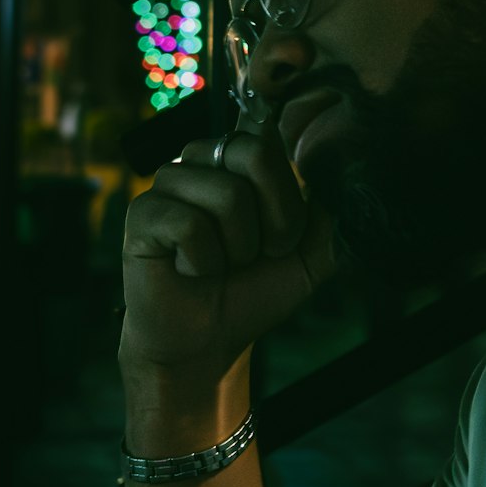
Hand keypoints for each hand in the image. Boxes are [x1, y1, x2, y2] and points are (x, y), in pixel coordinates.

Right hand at [119, 114, 335, 409]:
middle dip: (272, 222)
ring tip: (219, 264)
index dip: (288, 202)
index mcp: (240, 157)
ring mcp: (168, 182)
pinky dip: (202, 263)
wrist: (207, 342)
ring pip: (227, 195)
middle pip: (255, 154)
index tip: (278, 240)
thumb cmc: (252, 292)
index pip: (277, 144)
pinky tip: (188, 271)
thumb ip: (332, 218)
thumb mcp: (309, 257)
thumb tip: (344, 182)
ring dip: (236, 249)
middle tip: (253, 255)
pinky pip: (190, 226)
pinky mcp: (141, 213)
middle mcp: (203, 158)